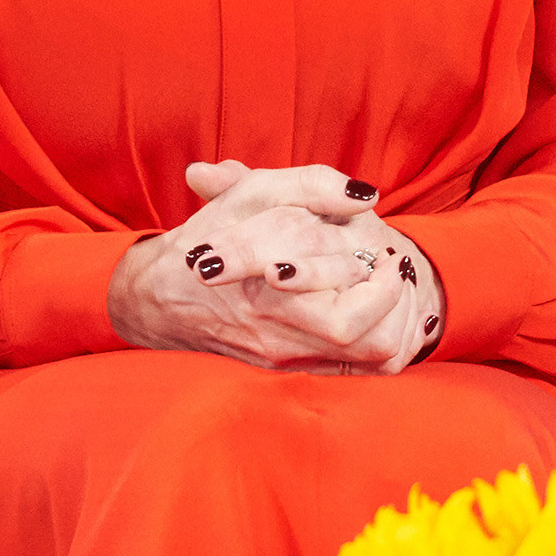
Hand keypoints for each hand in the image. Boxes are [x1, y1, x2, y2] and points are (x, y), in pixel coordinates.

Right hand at [107, 160, 445, 374]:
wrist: (161, 297)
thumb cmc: (210, 236)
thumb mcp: (252, 194)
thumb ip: (309, 186)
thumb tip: (364, 196)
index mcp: (268, 296)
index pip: (347, 317)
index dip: (382, 285)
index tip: (387, 250)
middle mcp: (279, 338)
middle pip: (367, 346)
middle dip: (394, 305)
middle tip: (393, 267)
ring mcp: (284, 359)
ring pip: (365, 361)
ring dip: (390, 321)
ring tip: (385, 284)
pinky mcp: (286, 369)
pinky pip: (351, 369)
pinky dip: (372, 338)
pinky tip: (371, 306)